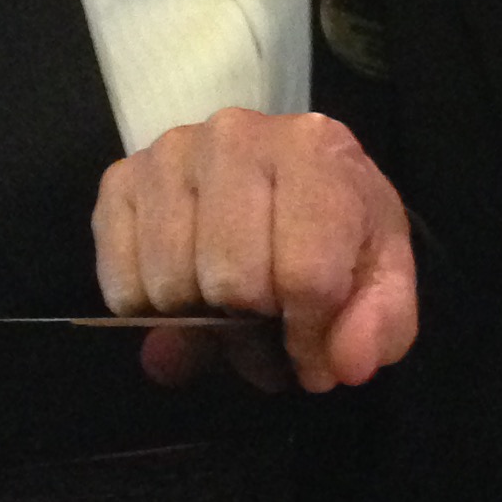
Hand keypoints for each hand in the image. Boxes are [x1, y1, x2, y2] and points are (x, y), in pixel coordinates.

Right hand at [93, 108, 418, 392]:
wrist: (288, 176)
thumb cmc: (335, 226)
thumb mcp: (382, 273)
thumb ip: (382, 323)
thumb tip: (342, 366)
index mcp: (312, 148)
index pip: (305, 274)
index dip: (310, 338)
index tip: (315, 354)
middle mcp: (234, 135)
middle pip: (232, 281)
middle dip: (254, 327)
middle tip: (268, 324)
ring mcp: (169, 153)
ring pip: (171, 285)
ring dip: (202, 319)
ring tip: (229, 306)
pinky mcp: (119, 179)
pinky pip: (120, 282)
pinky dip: (149, 311)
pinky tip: (186, 290)